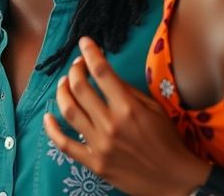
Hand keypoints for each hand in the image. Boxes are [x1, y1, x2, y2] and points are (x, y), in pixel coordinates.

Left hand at [43, 37, 207, 195]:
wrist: (175, 180)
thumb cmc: (168, 142)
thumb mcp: (156, 110)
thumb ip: (129, 92)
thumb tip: (106, 76)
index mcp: (129, 109)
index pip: (103, 73)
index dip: (91, 53)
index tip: (85, 42)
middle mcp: (111, 125)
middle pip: (80, 89)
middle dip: (75, 71)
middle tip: (77, 66)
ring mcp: (99, 145)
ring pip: (68, 111)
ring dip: (62, 93)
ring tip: (64, 84)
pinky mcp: (93, 163)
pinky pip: (64, 144)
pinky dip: (52, 129)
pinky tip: (48, 117)